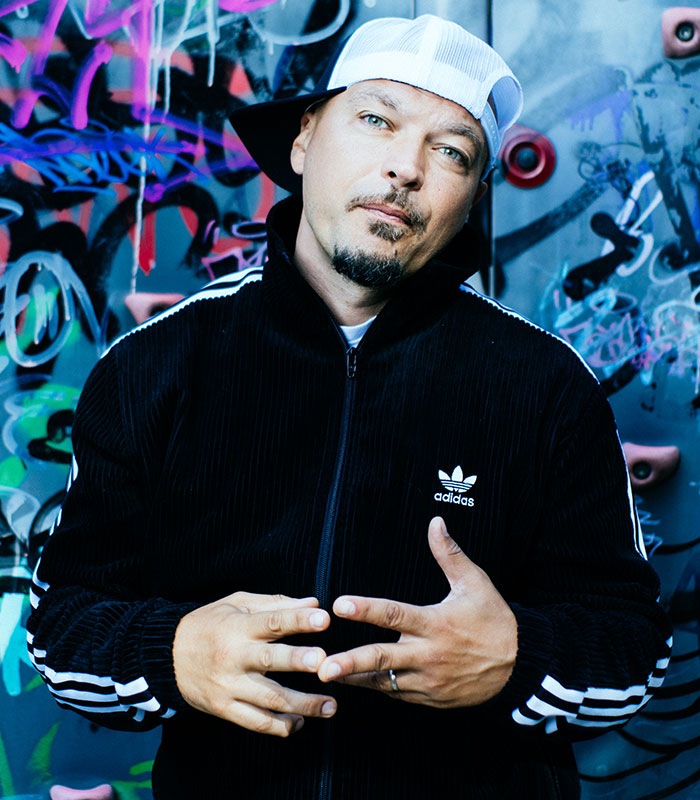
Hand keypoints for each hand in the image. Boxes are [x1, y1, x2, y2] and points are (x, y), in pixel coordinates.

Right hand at [173, 591, 336, 736]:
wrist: (165, 656)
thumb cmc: (209, 624)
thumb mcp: (236, 604)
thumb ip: (275, 603)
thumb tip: (313, 602)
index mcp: (238, 627)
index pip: (272, 621)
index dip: (298, 620)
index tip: (324, 619)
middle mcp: (234, 657)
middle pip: (270, 660)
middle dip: (298, 661)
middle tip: (325, 662)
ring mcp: (228, 686)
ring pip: (269, 699)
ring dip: (303, 704)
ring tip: (331, 705)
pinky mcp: (224, 708)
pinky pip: (255, 722)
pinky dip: (280, 726)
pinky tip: (300, 722)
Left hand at [317, 517, 516, 707]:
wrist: (521, 666)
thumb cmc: (494, 620)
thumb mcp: (475, 583)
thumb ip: (450, 554)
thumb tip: (435, 522)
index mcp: (436, 623)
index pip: (395, 614)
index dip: (366, 609)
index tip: (340, 605)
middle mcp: (429, 654)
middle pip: (382, 658)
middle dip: (350, 663)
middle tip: (323, 666)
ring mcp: (429, 679)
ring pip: (384, 682)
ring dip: (355, 679)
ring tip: (325, 676)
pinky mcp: (431, 697)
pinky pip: (398, 693)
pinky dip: (378, 687)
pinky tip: (356, 681)